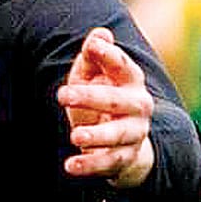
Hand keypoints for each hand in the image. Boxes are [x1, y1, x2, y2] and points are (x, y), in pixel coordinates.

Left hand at [57, 28, 154, 187]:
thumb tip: (99, 35)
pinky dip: (90, 165)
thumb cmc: (102, 97)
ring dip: (96, 136)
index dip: (109, 55)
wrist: (124, 141)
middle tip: (62, 95)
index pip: (123, 65)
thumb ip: (94, 56)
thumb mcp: (94, 74)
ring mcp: (134, 133)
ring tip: (74, 136)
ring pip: (117, 135)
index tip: (91, 47)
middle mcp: (138, 106)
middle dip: (91, 97)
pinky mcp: (125, 158)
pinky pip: (108, 163)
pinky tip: (70, 166)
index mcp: (131, 80)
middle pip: (117, 101)